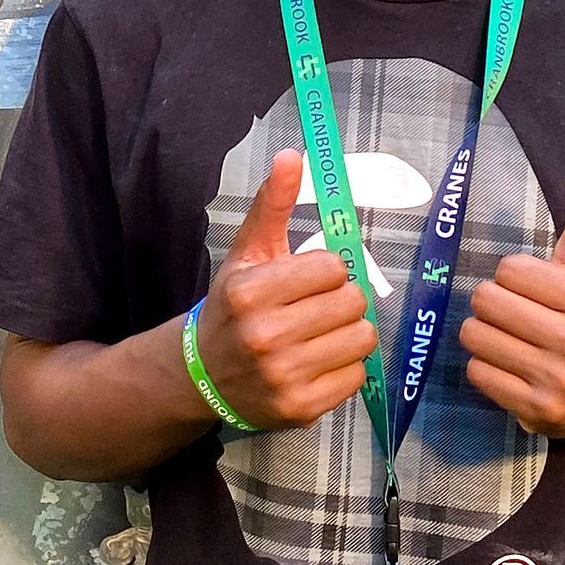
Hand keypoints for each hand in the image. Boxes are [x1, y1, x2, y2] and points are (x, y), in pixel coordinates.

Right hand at [191, 149, 376, 430]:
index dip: (326, 271)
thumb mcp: (248, 252)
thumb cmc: (235, 306)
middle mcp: (265, 337)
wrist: (203, 374)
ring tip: (320, 334)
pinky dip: (345, 367)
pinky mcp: (300, 409)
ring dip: (347, 333)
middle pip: (352, 302)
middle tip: (315, 308)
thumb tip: (293, 155)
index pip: (333, 268)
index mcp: (251, 292)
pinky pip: (357, 376)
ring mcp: (283, 376)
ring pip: (362, 338)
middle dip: (340, 300)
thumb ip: (272, 204)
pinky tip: (318, 362)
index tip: (307, 280)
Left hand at [460, 156, 564, 437]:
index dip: (515, 276)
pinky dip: (486, 367)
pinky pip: (477, 373)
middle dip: (496, 304)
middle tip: (520, 315)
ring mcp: (561, 384)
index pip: (510, 270)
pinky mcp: (538, 413)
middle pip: (487, 302)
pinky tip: (513, 366)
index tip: (537, 290)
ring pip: (476, 336)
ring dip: (486, 334)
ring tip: (514, 339)